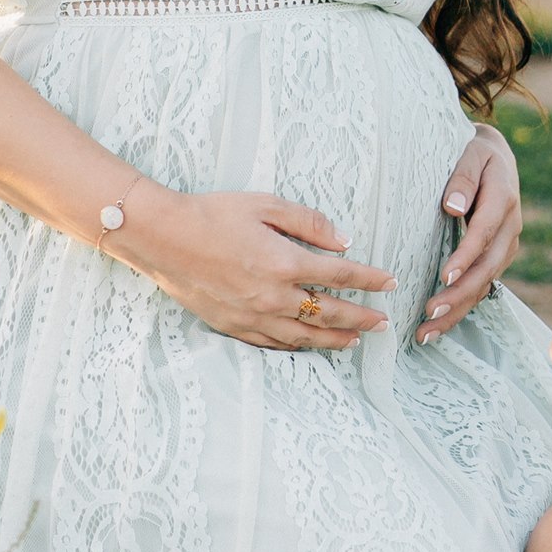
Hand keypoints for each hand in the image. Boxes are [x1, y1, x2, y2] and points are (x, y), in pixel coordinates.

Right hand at [122, 183, 396, 350]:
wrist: (162, 238)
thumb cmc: (212, 215)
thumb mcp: (265, 205)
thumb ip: (309, 223)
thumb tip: (343, 241)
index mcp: (285, 263)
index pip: (342, 275)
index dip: (370, 280)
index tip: (390, 284)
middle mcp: (274, 296)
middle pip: (330, 312)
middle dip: (361, 318)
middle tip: (383, 324)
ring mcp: (254, 316)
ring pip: (305, 336)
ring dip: (335, 339)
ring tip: (355, 341)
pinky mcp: (234, 326)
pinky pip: (274, 343)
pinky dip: (298, 346)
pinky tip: (309, 345)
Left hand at [419, 122, 522, 343]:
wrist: (494, 155)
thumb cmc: (473, 151)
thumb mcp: (470, 151)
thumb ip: (462, 177)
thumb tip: (453, 207)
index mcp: (504, 199)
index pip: (485, 232)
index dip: (466, 256)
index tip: (445, 275)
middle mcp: (510, 228)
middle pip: (487, 268)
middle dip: (459, 295)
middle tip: (429, 314)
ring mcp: (505, 246)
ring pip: (485, 285)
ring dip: (457, 311)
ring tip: (426, 333)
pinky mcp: (496, 258)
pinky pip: (481, 287)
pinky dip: (460, 308)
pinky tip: (437, 327)